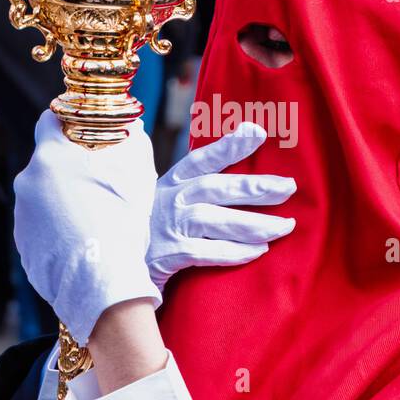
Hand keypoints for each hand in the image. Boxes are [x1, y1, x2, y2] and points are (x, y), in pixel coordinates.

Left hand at [14, 110, 159, 346]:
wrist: (104, 278)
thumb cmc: (123, 221)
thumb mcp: (137, 171)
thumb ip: (130, 140)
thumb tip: (130, 126)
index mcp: (51, 155)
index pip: (48, 120)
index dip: (66, 122)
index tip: (80, 131)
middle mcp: (28, 180)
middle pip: (47, 162)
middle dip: (67, 168)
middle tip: (95, 183)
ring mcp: (22, 213)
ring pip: (42, 195)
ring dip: (60, 200)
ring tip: (90, 219)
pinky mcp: (22, 242)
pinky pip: (39, 225)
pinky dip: (55, 228)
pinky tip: (79, 240)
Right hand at [148, 121, 296, 294]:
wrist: (111, 267)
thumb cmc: (145, 234)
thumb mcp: (162, 204)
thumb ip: (191, 192)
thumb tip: (236, 183)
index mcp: (169, 184)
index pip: (201, 160)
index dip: (229, 145)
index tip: (257, 131)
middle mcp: (168, 200)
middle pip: (217, 188)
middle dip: (255, 187)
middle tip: (288, 186)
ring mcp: (167, 226)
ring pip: (216, 220)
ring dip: (254, 223)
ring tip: (284, 226)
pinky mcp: (167, 255)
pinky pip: (208, 252)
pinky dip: (235, 252)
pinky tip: (258, 251)